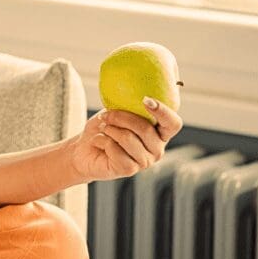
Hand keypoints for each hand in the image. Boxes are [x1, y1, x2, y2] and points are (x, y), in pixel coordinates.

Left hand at [68, 96, 183, 182]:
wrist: (84, 150)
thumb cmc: (103, 129)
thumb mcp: (116, 112)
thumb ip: (128, 105)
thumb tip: (134, 88)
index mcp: (159, 133)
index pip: (173, 123)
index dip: (163, 112)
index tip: (146, 100)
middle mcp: (156, 149)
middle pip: (145, 128)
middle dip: (120, 117)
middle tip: (105, 115)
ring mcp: (144, 161)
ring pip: (128, 138)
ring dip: (109, 129)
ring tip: (103, 129)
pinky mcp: (129, 170)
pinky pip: (115, 149)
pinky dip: (101, 140)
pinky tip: (98, 142)